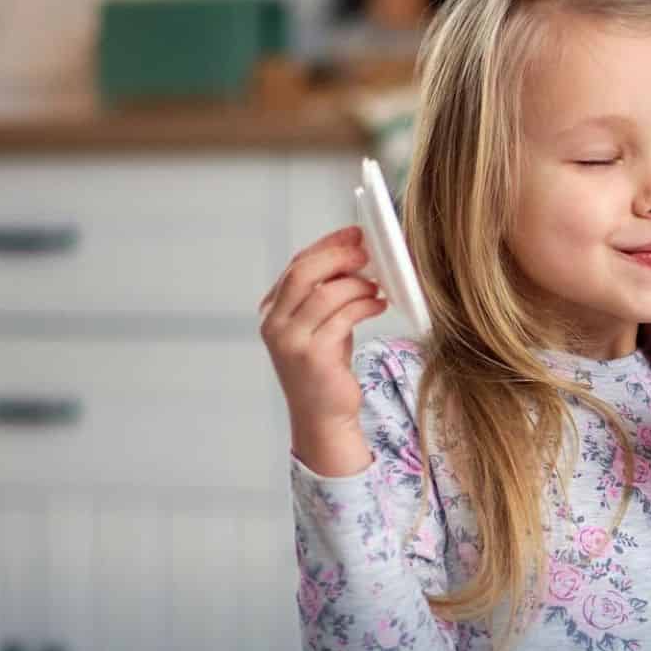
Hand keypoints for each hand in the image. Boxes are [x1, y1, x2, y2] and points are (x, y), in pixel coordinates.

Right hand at [259, 225, 387, 474]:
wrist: (323, 417)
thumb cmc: (326, 368)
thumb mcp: (323, 324)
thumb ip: (329, 294)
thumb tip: (356, 256)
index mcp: (272, 311)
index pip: (296, 265)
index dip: (327, 245)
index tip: (354, 233)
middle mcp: (274, 324)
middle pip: (303, 272)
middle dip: (338, 256)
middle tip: (366, 251)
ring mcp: (290, 341)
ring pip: (324, 293)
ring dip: (356, 284)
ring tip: (376, 286)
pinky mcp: (312, 356)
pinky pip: (342, 318)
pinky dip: (364, 305)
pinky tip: (378, 304)